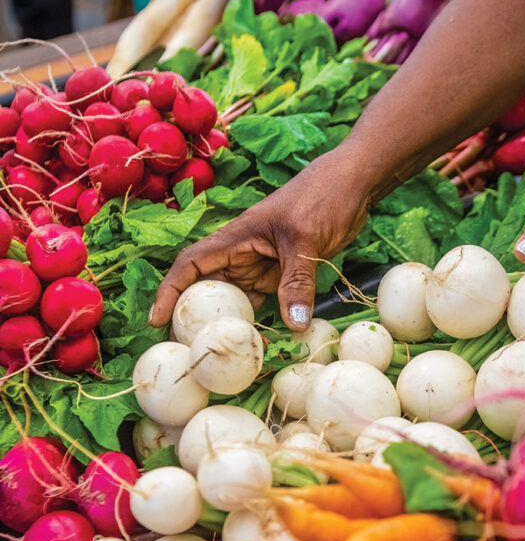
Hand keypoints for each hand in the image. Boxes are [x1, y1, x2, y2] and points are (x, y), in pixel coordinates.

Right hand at [151, 152, 370, 331]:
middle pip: (205, 288)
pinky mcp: (280, 274)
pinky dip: (257, 322)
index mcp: (235, 237)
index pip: (190, 264)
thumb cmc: (322, 197)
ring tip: (215, 355)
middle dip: (192, 317)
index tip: (157, 319)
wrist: (352, 185)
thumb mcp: (307, 240)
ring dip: (225, 325)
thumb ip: (298, 282)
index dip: (170, 291)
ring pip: (233, 300)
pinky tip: (257, 345)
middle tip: (184, 351)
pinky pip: (261, 303)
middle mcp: (240, 254)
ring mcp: (259, 265)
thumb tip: (294, 325)